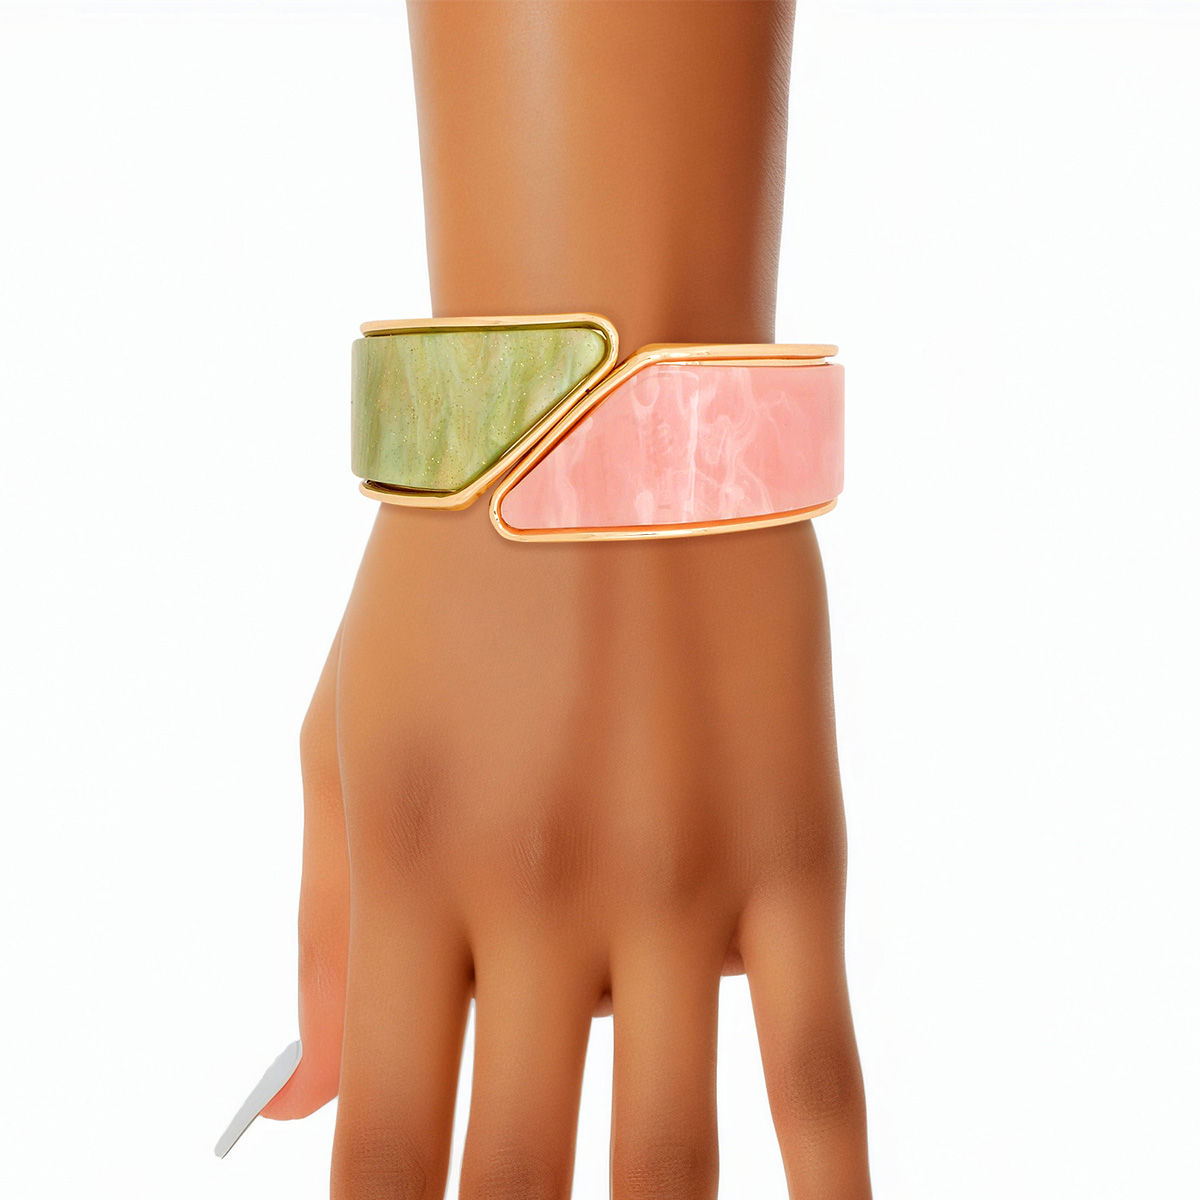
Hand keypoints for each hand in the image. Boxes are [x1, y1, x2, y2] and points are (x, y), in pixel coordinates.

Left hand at [262, 497, 868, 1198]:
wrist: (602, 418)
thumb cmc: (452, 579)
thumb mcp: (345, 736)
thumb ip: (318, 934)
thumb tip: (305, 1119)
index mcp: (406, 866)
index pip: (385, 1145)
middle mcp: (537, 894)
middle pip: (515, 1177)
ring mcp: (677, 878)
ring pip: (670, 1154)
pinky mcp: (794, 848)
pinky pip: (821, 1062)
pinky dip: (827, 1186)